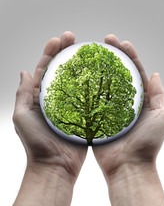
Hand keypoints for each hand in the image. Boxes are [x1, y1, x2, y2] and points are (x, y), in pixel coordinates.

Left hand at [13, 31, 87, 183]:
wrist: (55, 166)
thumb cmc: (36, 145)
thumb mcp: (22, 117)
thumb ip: (23, 94)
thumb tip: (24, 72)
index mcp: (39, 99)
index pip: (44, 70)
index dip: (50, 54)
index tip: (57, 40)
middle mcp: (55, 101)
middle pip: (61, 72)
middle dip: (66, 54)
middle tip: (73, 39)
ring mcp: (70, 108)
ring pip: (76, 83)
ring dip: (81, 67)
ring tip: (87, 52)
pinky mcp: (82, 116)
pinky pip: (88, 98)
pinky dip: (92, 86)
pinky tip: (98, 75)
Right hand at [93, 34, 163, 181]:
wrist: (128, 167)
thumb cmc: (147, 146)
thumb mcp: (162, 118)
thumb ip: (159, 96)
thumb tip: (156, 75)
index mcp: (141, 101)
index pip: (135, 73)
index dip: (130, 56)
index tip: (121, 43)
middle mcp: (124, 104)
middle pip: (118, 75)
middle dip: (112, 57)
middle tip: (105, 42)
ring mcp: (109, 111)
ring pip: (103, 86)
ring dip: (98, 70)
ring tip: (91, 55)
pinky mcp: (97, 119)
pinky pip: (91, 102)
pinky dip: (87, 90)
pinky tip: (81, 77)